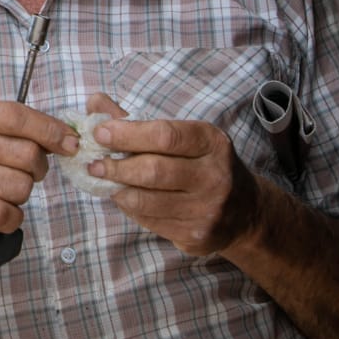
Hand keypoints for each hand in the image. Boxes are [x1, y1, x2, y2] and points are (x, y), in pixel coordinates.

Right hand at [0, 102, 77, 246]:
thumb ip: (27, 131)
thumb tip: (71, 139)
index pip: (17, 115)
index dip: (50, 130)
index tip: (71, 144)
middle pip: (27, 154)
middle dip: (36, 170)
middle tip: (22, 173)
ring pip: (21, 186)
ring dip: (20, 196)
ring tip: (2, 192)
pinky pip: (6, 213)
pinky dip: (11, 218)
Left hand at [82, 92, 262, 255]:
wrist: (246, 212)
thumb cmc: (202, 164)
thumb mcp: (183, 136)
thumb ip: (137, 120)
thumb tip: (94, 102)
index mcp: (212, 143)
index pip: (165, 136)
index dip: (127, 134)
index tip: (100, 133)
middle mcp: (215, 176)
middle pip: (153, 171)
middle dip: (116, 166)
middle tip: (93, 163)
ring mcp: (207, 210)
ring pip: (148, 201)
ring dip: (117, 190)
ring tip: (102, 180)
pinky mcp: (197, 236)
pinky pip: (151, 221)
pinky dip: (130, 208)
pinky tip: (123, 197)